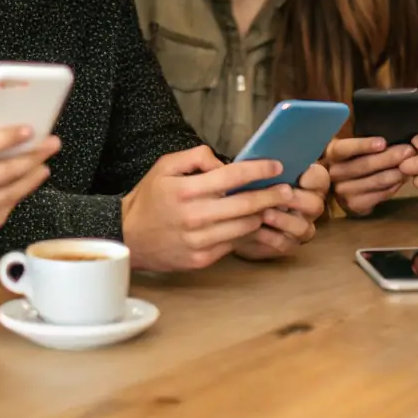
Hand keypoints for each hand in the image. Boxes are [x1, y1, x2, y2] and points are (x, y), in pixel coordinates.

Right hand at [121, 144, 295, 271]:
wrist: (129, 236)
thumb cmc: (150, 198)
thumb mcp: (165, 166)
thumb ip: (195, 158)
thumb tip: (223, 163)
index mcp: (186, 190)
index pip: (232, 176)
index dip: (258, 170)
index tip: (275, 165)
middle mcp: (195, 216)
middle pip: (245, 205)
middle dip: (271, 195)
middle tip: (287, 190)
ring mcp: (199, 241)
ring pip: (244, 227)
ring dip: (262, 215)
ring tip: (272, 206)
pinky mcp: (202, 259)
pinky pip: (233, 243)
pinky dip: (244, 232)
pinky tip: (250, 222)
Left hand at [233, 161, 329, 260]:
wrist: (234, 216)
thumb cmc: (249, 188)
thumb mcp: (254, 173)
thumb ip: (264, 166)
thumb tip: (260, 155)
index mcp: (305, 184)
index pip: (320, 178)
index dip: (314, 178)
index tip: (302, 176)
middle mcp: (308, 206)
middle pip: (316, 205)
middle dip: (298, 199)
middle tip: (283, 194)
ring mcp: (300, 227)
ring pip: (303, 227)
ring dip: (284, 219)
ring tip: (265, 213)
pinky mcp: (287, 245)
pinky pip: (285, 244)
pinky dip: (270, 236)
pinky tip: (256, 228)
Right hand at [325, 135, 415, 215]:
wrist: (338, 187)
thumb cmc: (348, 157)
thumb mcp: (348, 145)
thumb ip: (361, 139)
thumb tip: (389, 132)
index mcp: (331, 153)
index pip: (344, 149)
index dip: (363, 145)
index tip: (383, 142)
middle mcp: (333, 173)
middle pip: (364, 166)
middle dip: (389, 157)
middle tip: (409, 151)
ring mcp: (343, 191)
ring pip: (376, 181)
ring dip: (397, 173)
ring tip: (411, 165)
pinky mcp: (355, 205)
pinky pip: (381, 195)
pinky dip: (395, 186)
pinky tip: (403, 178)